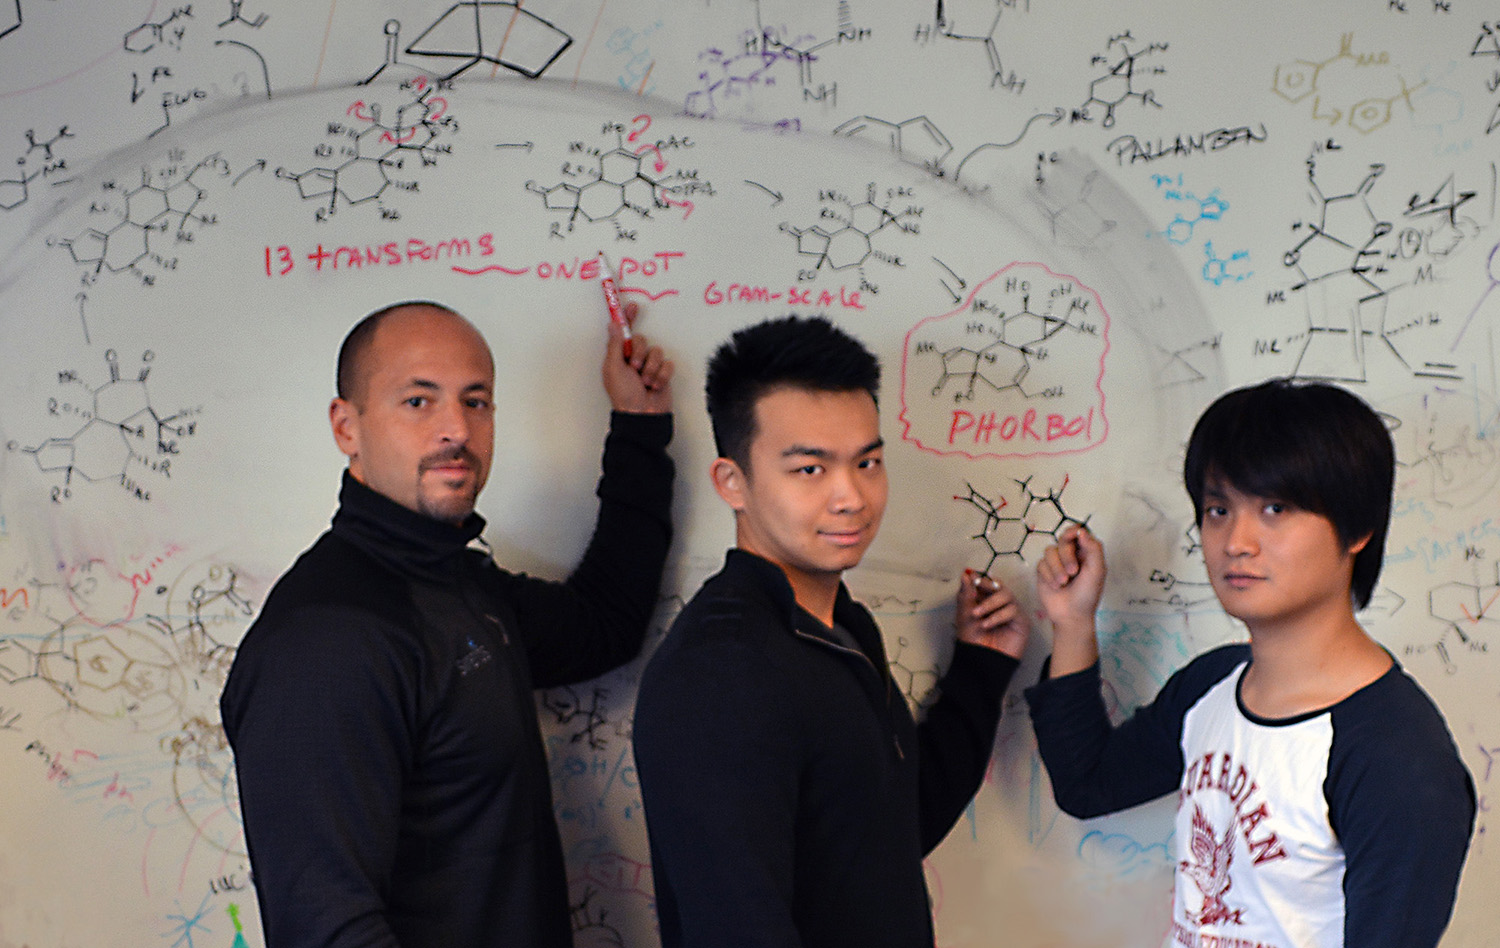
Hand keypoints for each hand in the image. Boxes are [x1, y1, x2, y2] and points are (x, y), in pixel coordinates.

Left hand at [602, 302, 672, 413]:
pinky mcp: (662, 374)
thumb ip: (615, 344)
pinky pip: (667, 364)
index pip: (623, 332)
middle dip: (640, 354)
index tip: (631, 306)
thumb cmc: (624, 396)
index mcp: (618, 356)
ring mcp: (649, 366)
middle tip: (635, 368)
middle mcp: (633, 358)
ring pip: (656, 352)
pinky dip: (662, 376)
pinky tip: (655, 386)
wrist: (643, 416)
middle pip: (641, 340)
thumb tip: (612, 324)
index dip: (627, 318)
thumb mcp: (614, 368)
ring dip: (651, 369)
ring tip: (645, 382)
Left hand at [955, 569, 1029, 659]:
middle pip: (999, 585)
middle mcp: (1000, 603)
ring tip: (976, 614)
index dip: (980, 578)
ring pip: (1006, 594)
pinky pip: (1013, 610)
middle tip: (975, 589)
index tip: (970, 576)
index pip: (987, 582)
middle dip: (986, 585)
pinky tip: (987, 624)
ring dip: (989, 603)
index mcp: (986, 599)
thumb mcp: (964, 614)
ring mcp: (1012, 611)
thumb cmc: (972, 638)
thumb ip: (966, 594)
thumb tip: (965, 573)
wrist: (981, 659)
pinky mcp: (1021, 621)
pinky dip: (998, 616)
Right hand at [1035, 525, 1105, 675]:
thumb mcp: (1097, 571)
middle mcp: (1070, 554)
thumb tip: (1081, 531)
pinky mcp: (1044, 571)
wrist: (1072, 615)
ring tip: (1064, 583)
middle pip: (1063, 540)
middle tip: (1073, 572)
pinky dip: (1049, 575)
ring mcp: (1056, 562)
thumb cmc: (1088, 594)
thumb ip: (1094, 548)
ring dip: (1057, 568)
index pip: (1078, 532)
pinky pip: (1041, 563)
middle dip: (1066, 556)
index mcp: (1085, 552)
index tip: (1073, 536)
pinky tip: (1056, 586)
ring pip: (1050, 551)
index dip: (1073, 531)